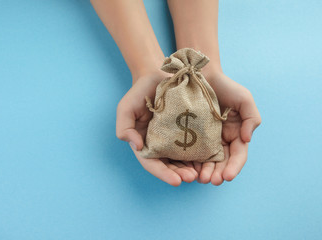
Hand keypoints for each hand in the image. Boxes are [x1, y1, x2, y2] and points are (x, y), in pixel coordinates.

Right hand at [116, 71, 199, 185]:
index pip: (152, 163)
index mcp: (144, 143)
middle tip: (192, 177)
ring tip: (201, 174)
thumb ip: (124, 128)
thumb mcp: (125, 109)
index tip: (176, 181)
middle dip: (180, 174)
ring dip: (191, 168)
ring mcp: (173, 138)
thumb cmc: (138, 93)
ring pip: (182, 159)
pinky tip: (208, 160)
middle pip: (169, 165)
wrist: (156, 76)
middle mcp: (159, 144)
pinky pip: (194, 145)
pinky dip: (200, 155)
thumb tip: (137, 146)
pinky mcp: (187, 130)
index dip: (163, 173)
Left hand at [196, 70, 261, 184]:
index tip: (228, 176)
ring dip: (205, 172)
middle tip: (212, 181)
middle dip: (219, 173)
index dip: (234, 167)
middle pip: (222, 163)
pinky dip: (191, 163)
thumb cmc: (224, 86)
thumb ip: (251, 118)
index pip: (238, 155)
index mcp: (235, 135)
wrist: (199, 75)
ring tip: (200, 179)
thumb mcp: (244, 99)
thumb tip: (246, 140)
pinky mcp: (190, 137)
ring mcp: (204, 140)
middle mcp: (220, 141)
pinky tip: (188, 170)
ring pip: (206, 161)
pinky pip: (191, 153)